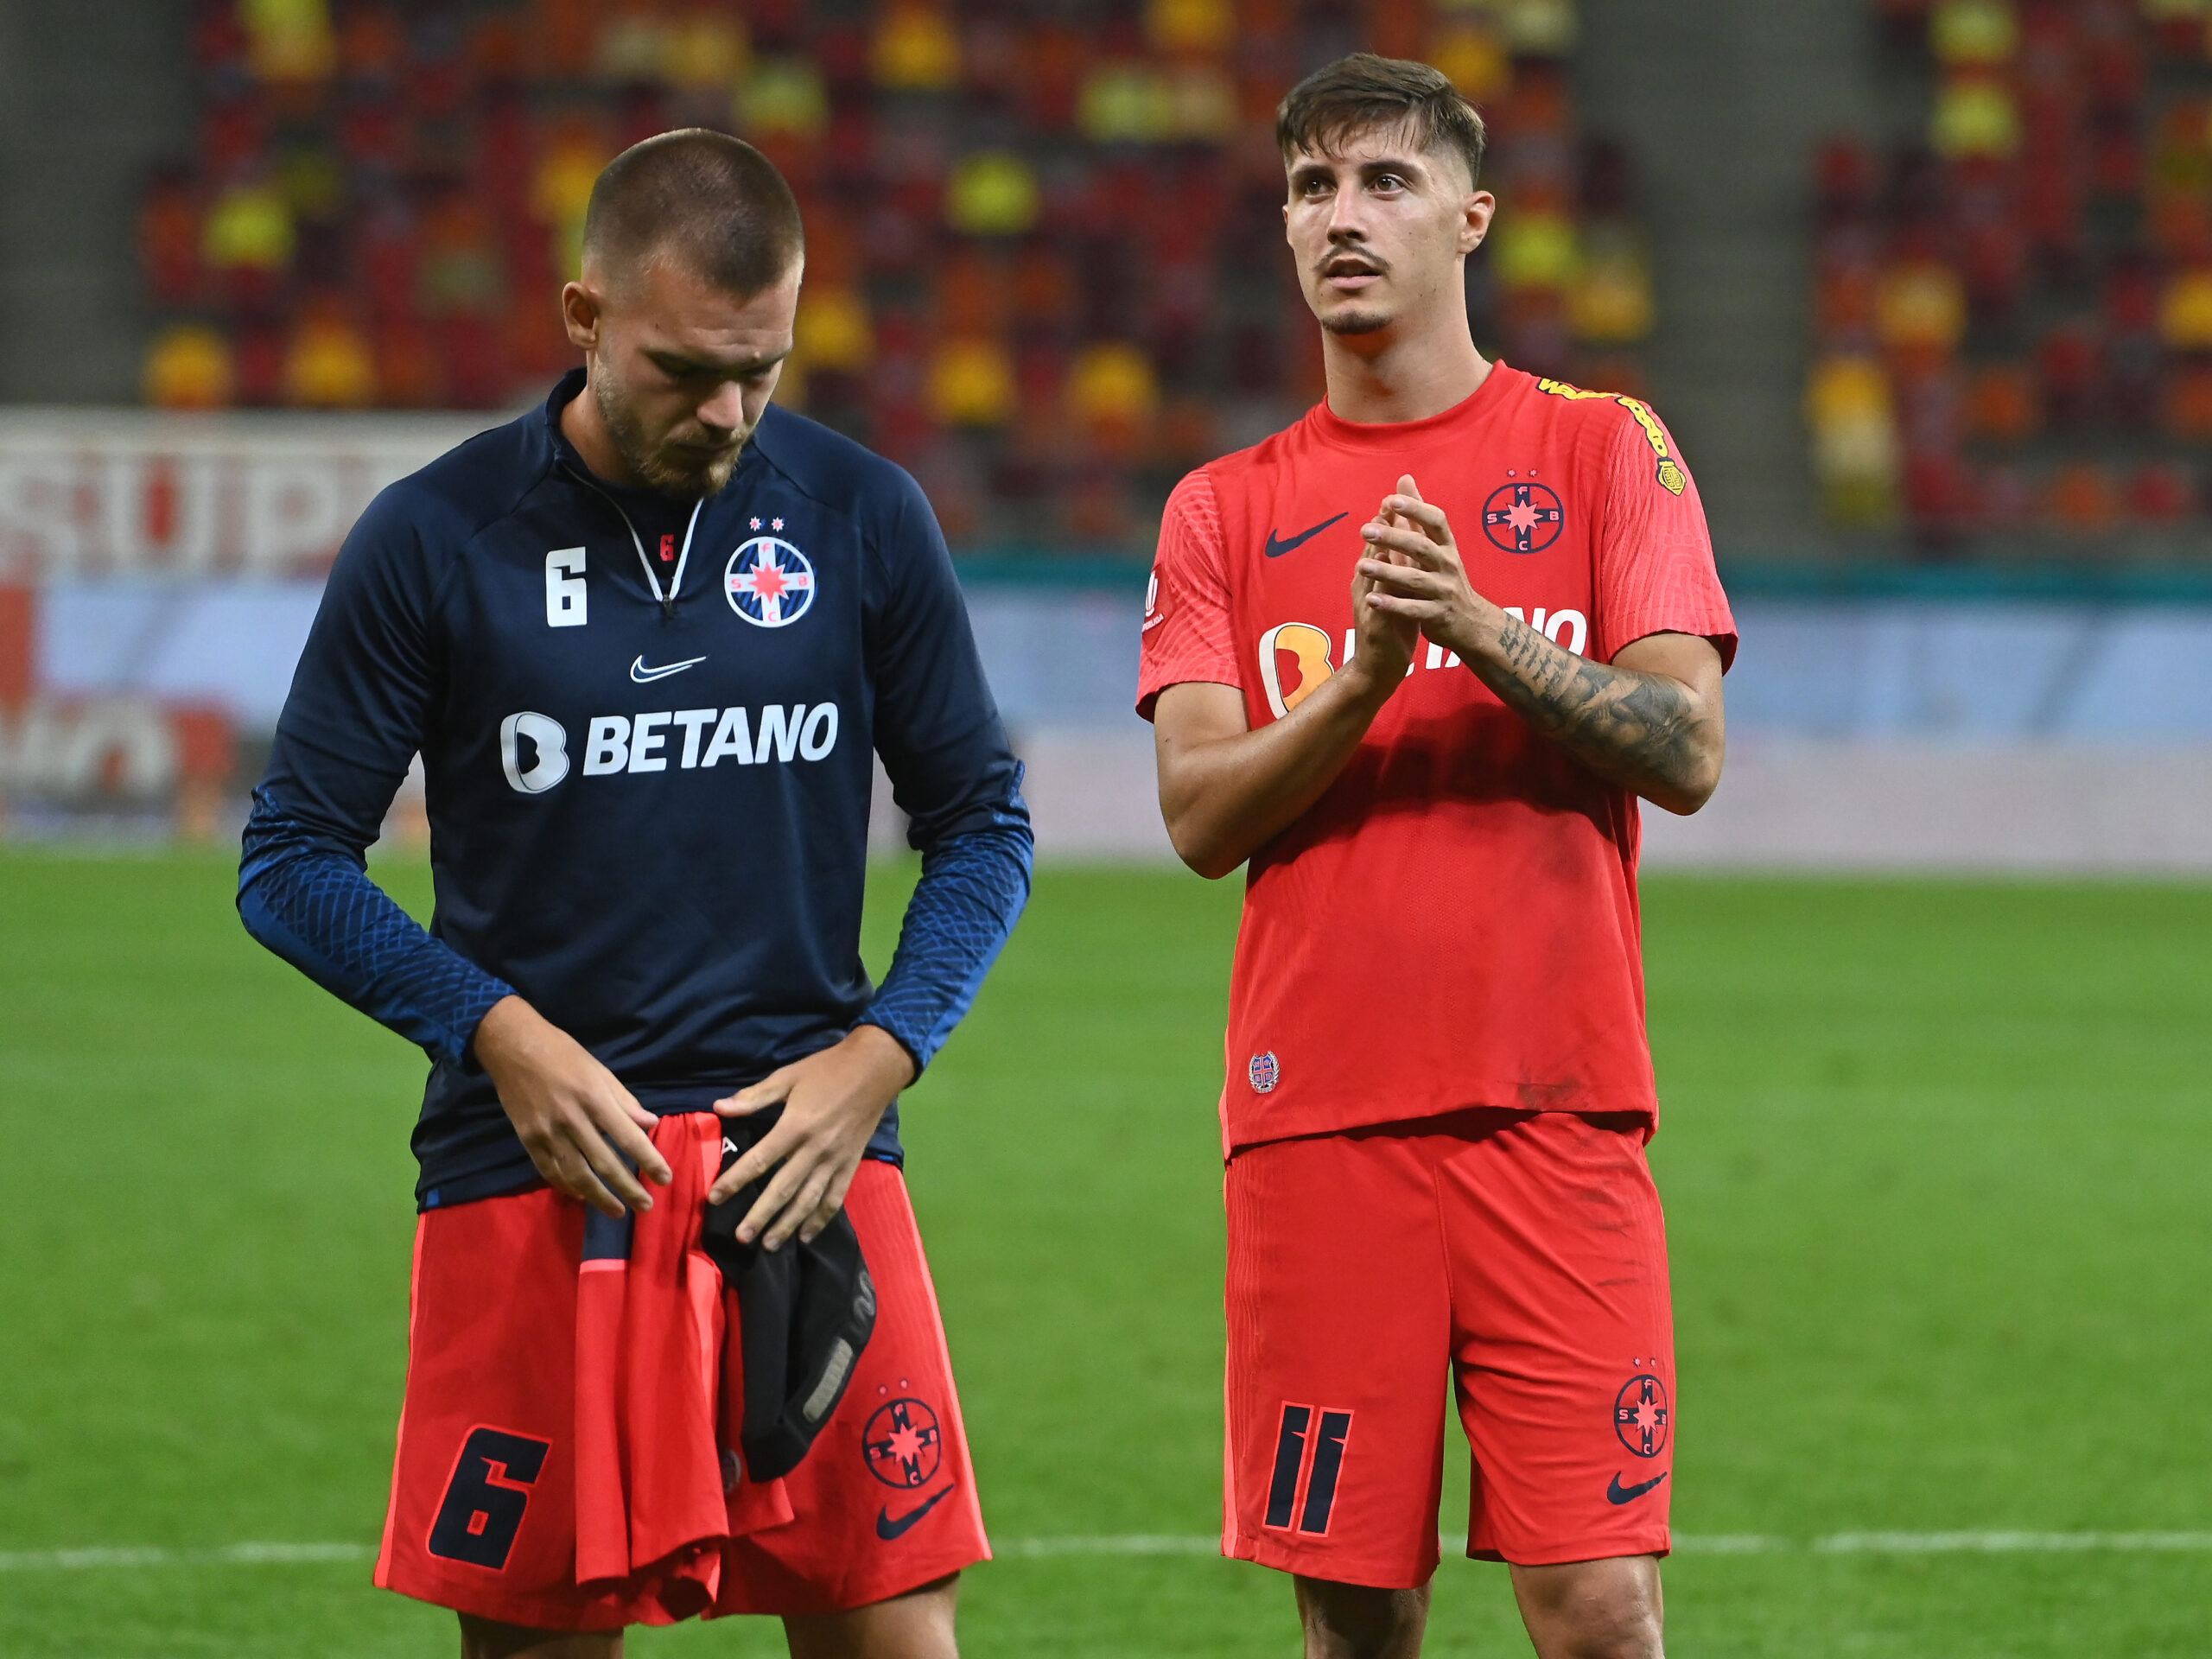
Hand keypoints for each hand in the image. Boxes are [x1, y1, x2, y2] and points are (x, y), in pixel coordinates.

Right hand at [474, 995, 670, 1218]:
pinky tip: (583, 1197)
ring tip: (618, 1212)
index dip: (649, 1160)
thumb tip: (651, 1125)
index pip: (628, 1137)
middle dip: (628, 1188)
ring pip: (576, 1175)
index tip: (665, 1179)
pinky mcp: (528, 1140)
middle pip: (604, 1163)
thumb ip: (625, 1101)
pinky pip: (550, 1171)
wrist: (512, 1047)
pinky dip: (567, 1187)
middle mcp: (572, 1119)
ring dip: (599, 1198)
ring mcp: (547, 1133)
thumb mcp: (600, 1070)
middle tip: (646, 1206)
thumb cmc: (563, 1054)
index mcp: (594, 1098)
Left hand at [708, 1025, 916, 1250]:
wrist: (875, 1070)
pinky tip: (805, 1236)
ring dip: (788, 1224)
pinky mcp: (850, 1165)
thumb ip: (754, 1097)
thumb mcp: (788, 1076)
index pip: (759, 1159)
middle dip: (760, 1215)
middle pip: (783, 1188)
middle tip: (742, 1237)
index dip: (735, 1180)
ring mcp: (835, 1160)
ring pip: (808, 1200)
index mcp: (796, 1125)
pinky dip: (820, 1219)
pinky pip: (834, 1198)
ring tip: (769, 1245)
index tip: (714, 1198)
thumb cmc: (827, 1070)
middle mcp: (815, 1149)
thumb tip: (719, 1108)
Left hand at [1356, 474, 1489, 661]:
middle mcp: (1448, 565)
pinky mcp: (1438, 615)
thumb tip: (1404, 479)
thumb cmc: (1446, 578)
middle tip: (1365, 530)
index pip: (1435, 521)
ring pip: (1415, 579)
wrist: (1471, 623)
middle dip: (1394, 538)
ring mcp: (1444, 591)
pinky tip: (1372, 600)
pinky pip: (1414, 609)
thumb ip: (1418, 515)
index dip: (1415, 509)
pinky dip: (1393, 605)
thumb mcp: (1437, 546)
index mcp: (1446, 546)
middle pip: (1422, 547)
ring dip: (1387, 573)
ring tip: (1361, 567)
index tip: (1390, 500)